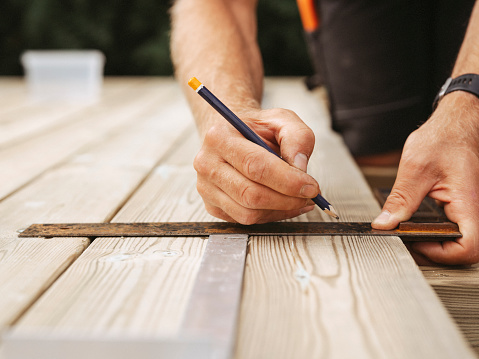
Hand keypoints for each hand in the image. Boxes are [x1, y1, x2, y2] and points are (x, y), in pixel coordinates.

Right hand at [194, 108, 319, 223]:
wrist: (233, 136)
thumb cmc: (256, 129)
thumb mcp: (281, 120)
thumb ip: (297, 137)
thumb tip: (300, 168)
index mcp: (219, 137)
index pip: (255, 165)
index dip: (287, 180)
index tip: (312, 187)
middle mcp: (206, 164)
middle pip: (250, 194)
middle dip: (287, 199)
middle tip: (309, 196)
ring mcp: (206, 188)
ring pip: (247, 212)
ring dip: (280, 210)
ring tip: (298, 200)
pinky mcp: (212, 205)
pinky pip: (244, 220)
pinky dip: (270, 215)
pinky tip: (282, 204)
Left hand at [372, 92, 478, 264]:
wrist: (455, 125)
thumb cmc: (443, 138)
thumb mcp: (415, 168)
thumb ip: (400, 200)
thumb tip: (384, 224)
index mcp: (467, 202)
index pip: (467, 248)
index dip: (440, 254)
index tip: (415, 244)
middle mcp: (472, 209)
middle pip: (462, 250)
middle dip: (433, 253)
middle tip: (407, 245)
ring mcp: (468, 209)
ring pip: (459, 242)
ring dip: (434, 245)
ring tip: (409, 238)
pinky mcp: (461, 207)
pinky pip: (454, 229)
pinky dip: (436, 233)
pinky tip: (417, 228)